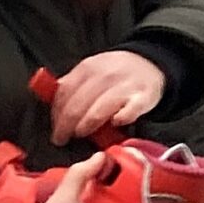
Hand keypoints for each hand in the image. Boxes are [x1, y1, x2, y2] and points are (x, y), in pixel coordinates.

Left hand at [49, 51, 166, 144]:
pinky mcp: (143, 98)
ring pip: (98, 111)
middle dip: (66, 126)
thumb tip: (53, 104)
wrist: (150, 63)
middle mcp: (105, 76)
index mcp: (88, 68)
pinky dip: (119, 120)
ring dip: (86, 126)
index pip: (64, 93)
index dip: (56, 114)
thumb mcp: (92, 70)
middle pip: (77, 105)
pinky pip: (128, 113)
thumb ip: (73, 84)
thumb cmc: (116, 72)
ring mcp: (124, 86)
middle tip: (62, 139)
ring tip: (81, 134)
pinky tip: (114, 124)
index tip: (54, 128)